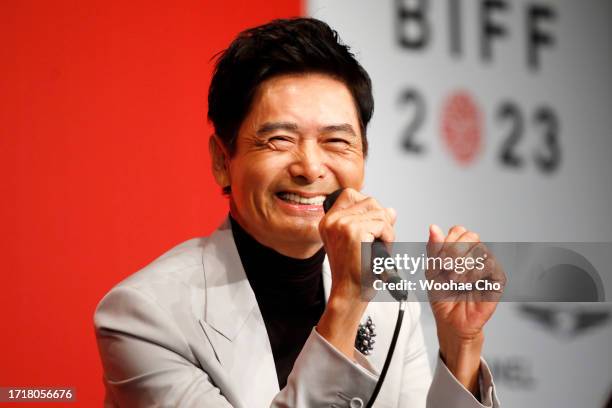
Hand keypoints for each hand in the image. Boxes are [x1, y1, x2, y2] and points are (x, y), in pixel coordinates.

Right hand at [316, 188, 395, 357]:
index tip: (373, 225)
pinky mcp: (354, 232)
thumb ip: (372, 223)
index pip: (350, 194)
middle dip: (382, 219)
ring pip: (379, 212)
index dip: (367, 206)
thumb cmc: (355, 273)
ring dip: (387, 230)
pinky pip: (383, 224)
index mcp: (328, 222)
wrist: (349, 294)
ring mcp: (342, 225)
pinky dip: (389, 237)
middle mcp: (332, 221)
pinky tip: (382, 251)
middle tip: (380, 240)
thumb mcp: (359, 243)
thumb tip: (391, 210)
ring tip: (381, 248)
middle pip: (369, 201)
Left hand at [426, 224, 505, 394]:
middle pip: (471, 236)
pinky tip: (467, 284)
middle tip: (446, 268)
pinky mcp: (497, 278)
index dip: (447, 241)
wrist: (451, 320)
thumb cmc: (443, 296)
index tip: (439, 259)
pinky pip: (490, 265)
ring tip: (455, 280)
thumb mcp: (432, 271)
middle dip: (455, 251)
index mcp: (460, 250)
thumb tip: (433, 228)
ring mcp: (487, 265)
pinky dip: (474, 274)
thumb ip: (433, 249)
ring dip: (462, 265)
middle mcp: (475, 255)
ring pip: (480, 249)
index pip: (459, 231)